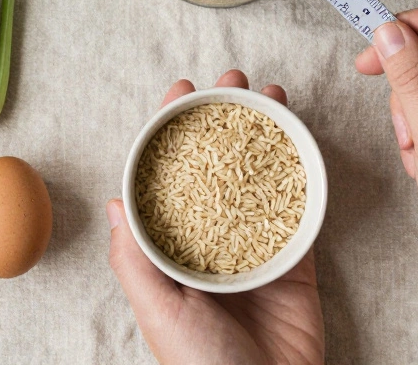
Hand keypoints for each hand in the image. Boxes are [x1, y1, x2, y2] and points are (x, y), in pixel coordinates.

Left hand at [107, 70, 323, 364]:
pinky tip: (302, 137)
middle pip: (217, 165)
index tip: (181, 93)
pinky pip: (300, 207)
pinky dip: (302, 170)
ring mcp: (255, 245)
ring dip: (264, 132)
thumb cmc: (201, 364)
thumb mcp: (158, 309)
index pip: (167, 177)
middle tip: (233, 81)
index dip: (172, 132)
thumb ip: (135, 258)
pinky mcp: (296, 258)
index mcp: (172, 248)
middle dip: (223, 119)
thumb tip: (115, 203)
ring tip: (272, 95)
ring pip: (259, 175)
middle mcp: (211, 239)